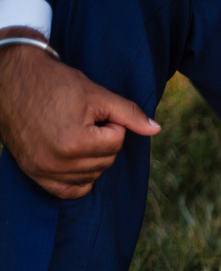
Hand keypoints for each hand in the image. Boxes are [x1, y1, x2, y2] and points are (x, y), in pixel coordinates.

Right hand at [0, 27, 160, 198]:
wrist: (9, 79)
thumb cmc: (55, 83)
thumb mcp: (97, 94)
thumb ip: (129, 114)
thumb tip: (157, 130)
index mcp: (74, 143)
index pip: (116, 142)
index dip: (111, 123)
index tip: (92, 111)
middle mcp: (57, 162)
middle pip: (106, 161)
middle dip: (102, 140)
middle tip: (81, 120)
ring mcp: (43, 171)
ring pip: (92, 175)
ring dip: (91, 156)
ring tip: (72, 132)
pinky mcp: (34, 174)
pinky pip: (69, 191)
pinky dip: (78, 179)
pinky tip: (76, 161)